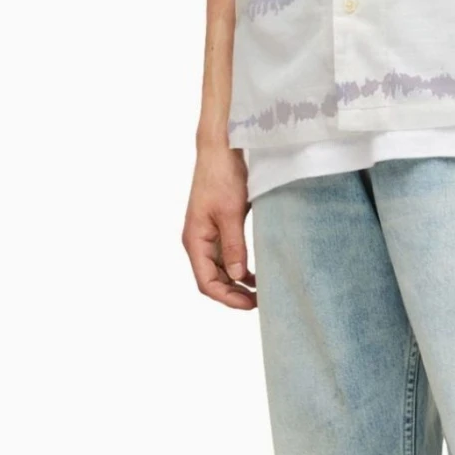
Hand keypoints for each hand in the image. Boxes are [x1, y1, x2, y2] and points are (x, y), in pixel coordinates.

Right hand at [183, 141, 256, 306]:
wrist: (220, 149)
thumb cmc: (222, 177)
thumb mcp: (231, 213)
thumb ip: (234, 246)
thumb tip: (237, 276)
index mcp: (195, 240)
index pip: (207, 282)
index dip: (227, 298)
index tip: (250, 304)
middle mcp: (197, 241)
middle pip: (211, 279)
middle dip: (233, 294)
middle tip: (259, 301)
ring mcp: (206, 235)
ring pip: (219, 269)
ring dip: (236, 283)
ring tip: (258, 292)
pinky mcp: (216, 227)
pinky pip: (225, 255)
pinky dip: (237, 267)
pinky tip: (253, 274)